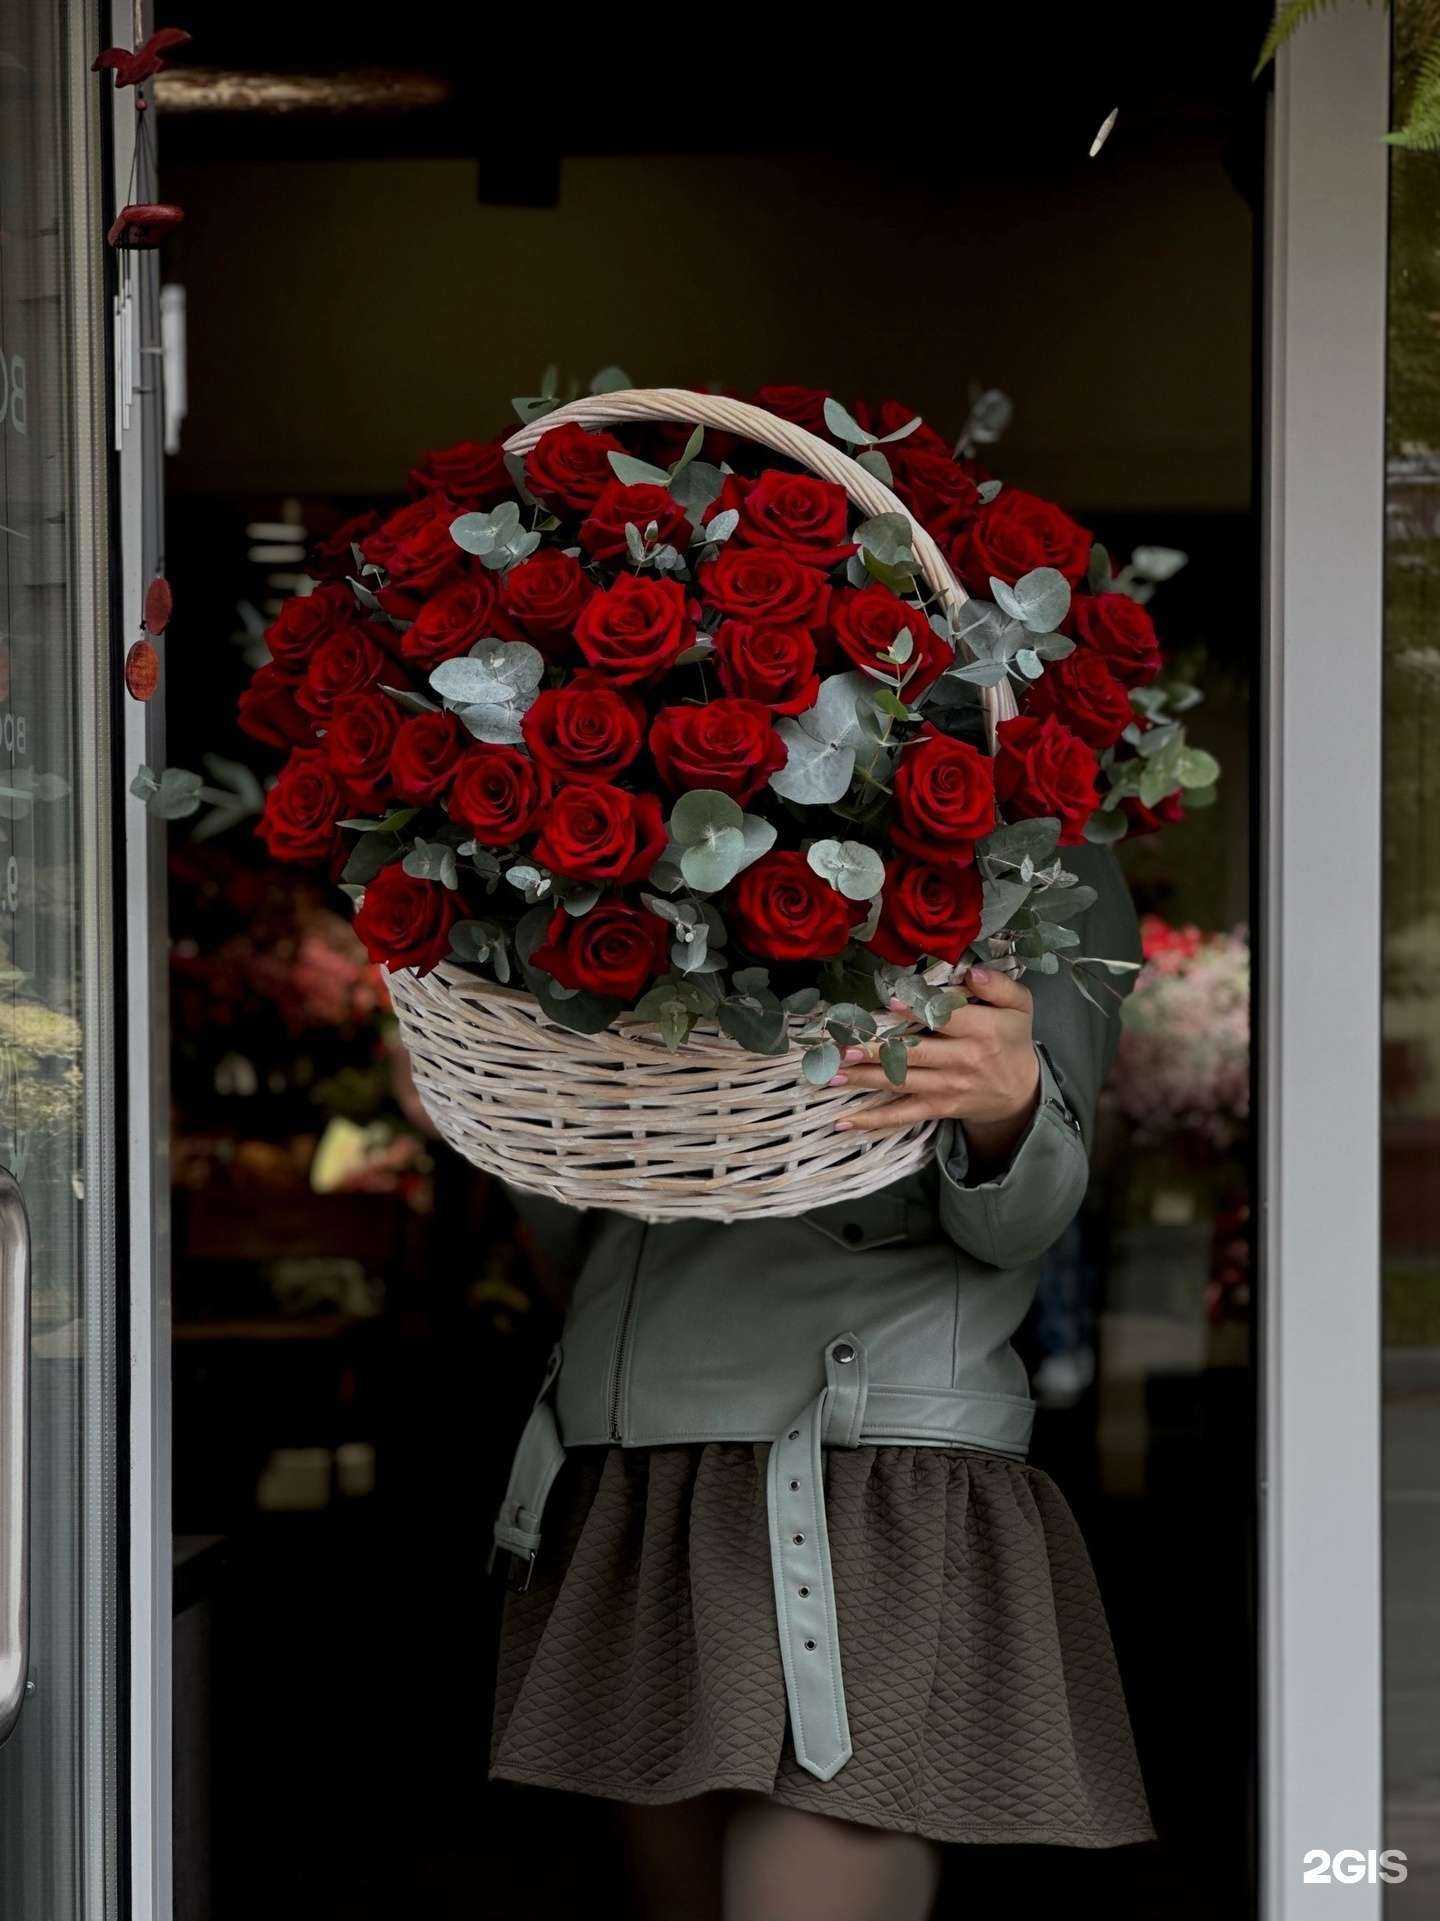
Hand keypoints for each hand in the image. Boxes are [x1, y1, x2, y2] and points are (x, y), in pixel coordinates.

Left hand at [830, 966, 1040, 1174]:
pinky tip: (845, 1120)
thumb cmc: (1012, 1038)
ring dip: (863, 1079)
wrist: (1021, 1091)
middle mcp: (962, 1060)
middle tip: (840, 1047)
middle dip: (874, 1051)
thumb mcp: (1019, 1005)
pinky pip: (903, 1115)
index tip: (890, 1003)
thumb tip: (972, 971)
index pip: (946, 1019)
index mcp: (982, 1030)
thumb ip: (998, 985)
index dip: (918, 1010)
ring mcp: (948, 1087)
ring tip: (832, 1074)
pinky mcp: (938, 1107)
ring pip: (901, 1082)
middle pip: (914, 1053)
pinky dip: (874, 1120)